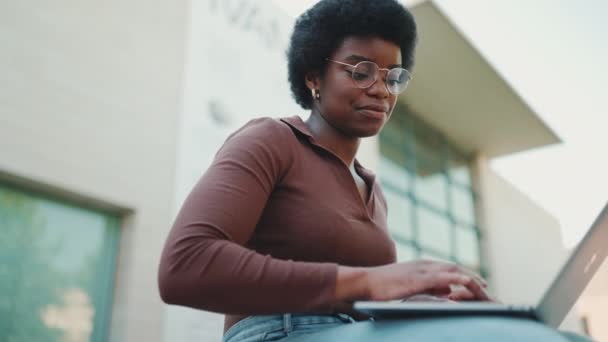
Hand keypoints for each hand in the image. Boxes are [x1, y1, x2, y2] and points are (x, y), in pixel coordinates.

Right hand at [365, 259, 490, 301]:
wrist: (366, 281)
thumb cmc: (383, 286)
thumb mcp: (410, 286)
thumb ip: (428, 286)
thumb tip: (446, 290)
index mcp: (422, 265)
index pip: (448, 267)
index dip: (464, 273)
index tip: (477, 281)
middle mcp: (424, 264)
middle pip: (454, 267)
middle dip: (471, 274)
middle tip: (485, 283)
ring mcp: (421, 270)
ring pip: (451, 270)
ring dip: (469, 276)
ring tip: (482, 285)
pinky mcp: (417, 279)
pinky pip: (442, 278)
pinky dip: (457, 279)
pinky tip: (468, 283)